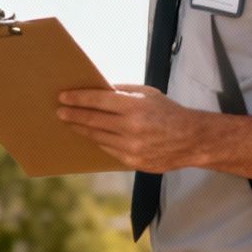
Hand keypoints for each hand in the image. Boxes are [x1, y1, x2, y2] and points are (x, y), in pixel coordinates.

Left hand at [56, 85, 209, 172]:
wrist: (192, 140)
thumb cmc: (169, 112)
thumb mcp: (148, 94)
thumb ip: (122, 92)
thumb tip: (97, 90)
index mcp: (134, 107)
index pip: (97, 101)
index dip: (77, 99)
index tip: (63, 97)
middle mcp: (131, 128)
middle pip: (92, 120)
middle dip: (73, 115)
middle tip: (60, 111)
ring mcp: (131, 147)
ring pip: (97, 137)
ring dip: (81, 129)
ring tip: (70, 122)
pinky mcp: (132, 161)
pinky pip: (107, 149)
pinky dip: (97, 140)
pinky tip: (89, 134)